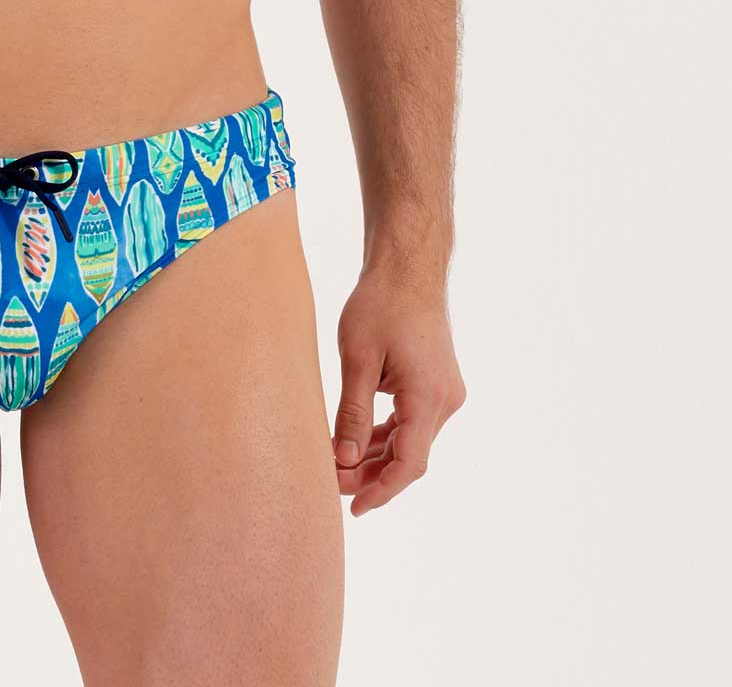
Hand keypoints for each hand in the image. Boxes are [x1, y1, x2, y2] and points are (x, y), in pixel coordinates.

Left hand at [331, 266, 464, 515]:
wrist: (407, 268)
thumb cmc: (380, 304)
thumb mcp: (357, 358)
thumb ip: (352, 412)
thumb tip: (344, 460)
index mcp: (428, 397)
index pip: (410, 464)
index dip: (381, 490)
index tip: (353, 508)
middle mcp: (445, 400)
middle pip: (410, 455)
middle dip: (372, 475)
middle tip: (332, 486)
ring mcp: (445, 392)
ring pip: (411, 440)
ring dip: (378, 455)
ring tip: (339, 468)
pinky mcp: (436, 383)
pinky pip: (412, 420)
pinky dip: (388, 434)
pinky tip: (359, 442)